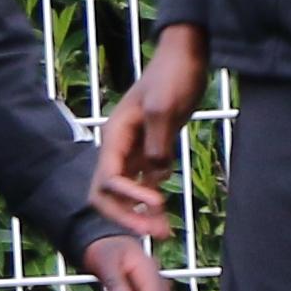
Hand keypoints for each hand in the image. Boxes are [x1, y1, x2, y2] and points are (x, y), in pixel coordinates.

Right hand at [97, 23, 210, 221]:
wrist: (186, 58)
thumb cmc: (173, 76)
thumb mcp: (164, 107)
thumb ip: (157, 142)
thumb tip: (155, 176)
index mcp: (115, 136)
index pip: (107, 179)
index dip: (128, 197)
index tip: (158, 204)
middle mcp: (118, 147)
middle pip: (105, 194)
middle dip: (126, 217)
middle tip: (156, 233)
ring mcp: (132, 151)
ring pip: (122, 194)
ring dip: (138, 215)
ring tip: (164, 232)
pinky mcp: (149, 152)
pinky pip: (141, 185)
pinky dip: (150, 203)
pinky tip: (166, 216)